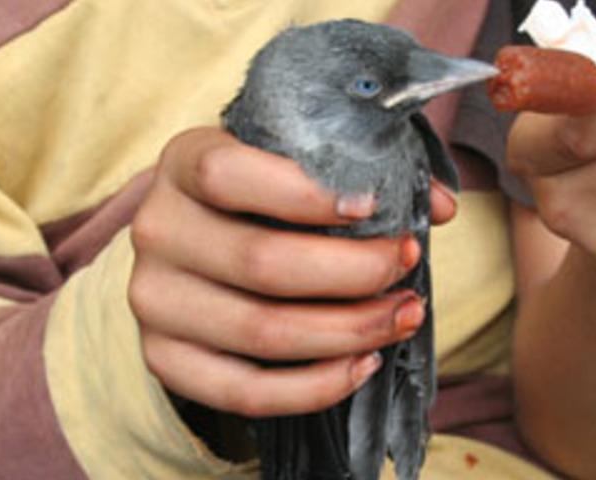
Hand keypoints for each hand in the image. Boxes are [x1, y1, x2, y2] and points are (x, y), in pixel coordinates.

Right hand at [128, 127, 456, 416]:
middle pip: (261, 262)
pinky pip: (244, 392)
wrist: (199, 241)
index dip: (307, 195)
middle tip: (408, 264)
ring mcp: (154, 300)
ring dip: (349, 330)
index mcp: (185, 162)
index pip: (229, 176)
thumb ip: (368, 169)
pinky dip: (314, 387)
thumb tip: (441, 207)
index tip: (374, 207)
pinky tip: (363, 364)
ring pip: (261, 331)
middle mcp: (158, 229)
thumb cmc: (263, 193)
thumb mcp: (300, 162)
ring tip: (403, 314)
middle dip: (354, 271)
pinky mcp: (166, 358)